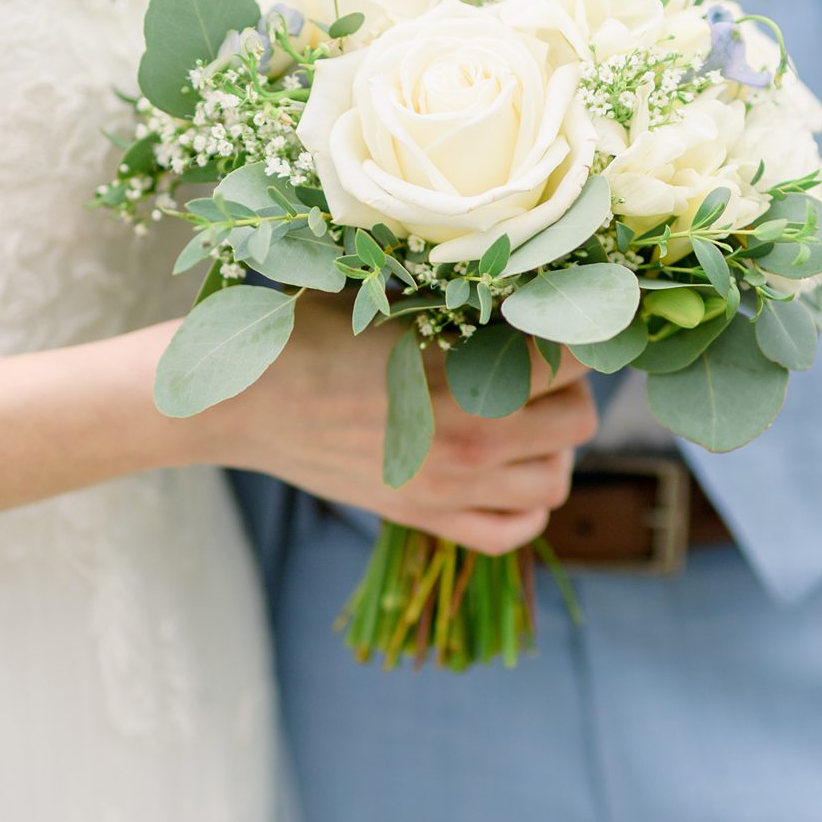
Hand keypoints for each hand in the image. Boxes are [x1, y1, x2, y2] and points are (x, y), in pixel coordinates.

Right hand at [215, 295, 596, 555]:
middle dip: (569, 389)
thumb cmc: (312, 332)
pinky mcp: (424, 517)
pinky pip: (512, 533)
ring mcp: (450, 488)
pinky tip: (510, 473)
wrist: (243, 400)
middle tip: (536, 365)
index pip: (574, 358)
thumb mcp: (392, 300)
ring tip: (525, 418)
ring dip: (553, 448)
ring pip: (556, 481)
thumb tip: (526, 288)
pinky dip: (527, 507)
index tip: (553, 319)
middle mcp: (471, 441)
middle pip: (577, 422)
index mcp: (466, 375)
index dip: (574, 332)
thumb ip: (463, 303)